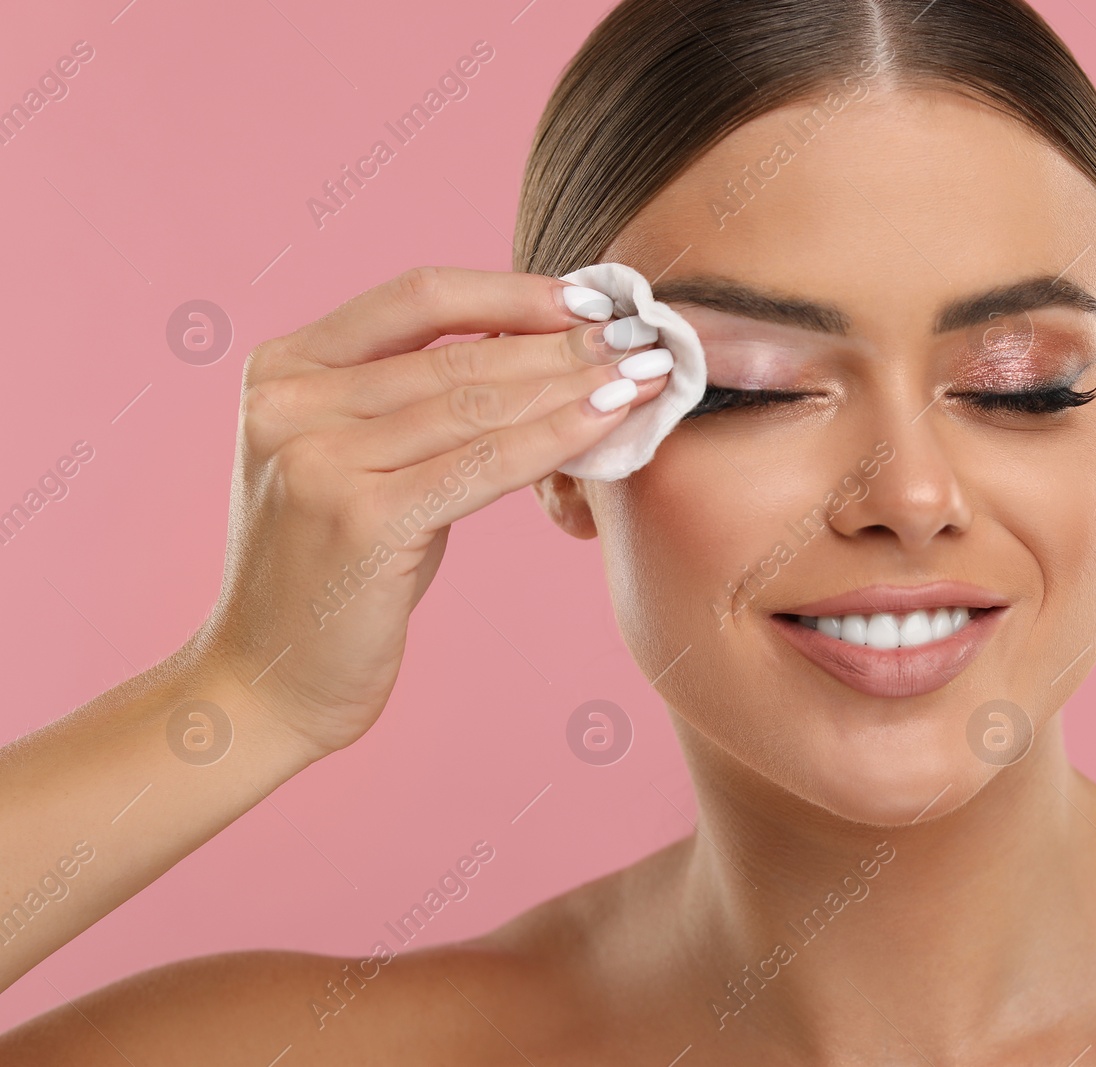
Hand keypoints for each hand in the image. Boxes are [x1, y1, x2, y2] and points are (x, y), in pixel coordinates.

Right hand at [195, 265, 668, 758]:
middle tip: (638, 335)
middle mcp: (291, 402)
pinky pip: (485, 464)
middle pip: (457, 352)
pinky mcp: (361, 520)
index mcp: (283, 369)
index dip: (511, 291)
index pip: (416, 299)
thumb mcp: (359, 464)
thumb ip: (417, 403)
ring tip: (642, 372)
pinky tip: (610, 419)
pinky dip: (558, 437)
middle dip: (561, 342)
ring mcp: (320, 460)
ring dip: (574, 383)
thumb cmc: (331, 572)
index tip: (586, 298)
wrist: (266, 682)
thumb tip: (533, 347)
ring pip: (477, 404)